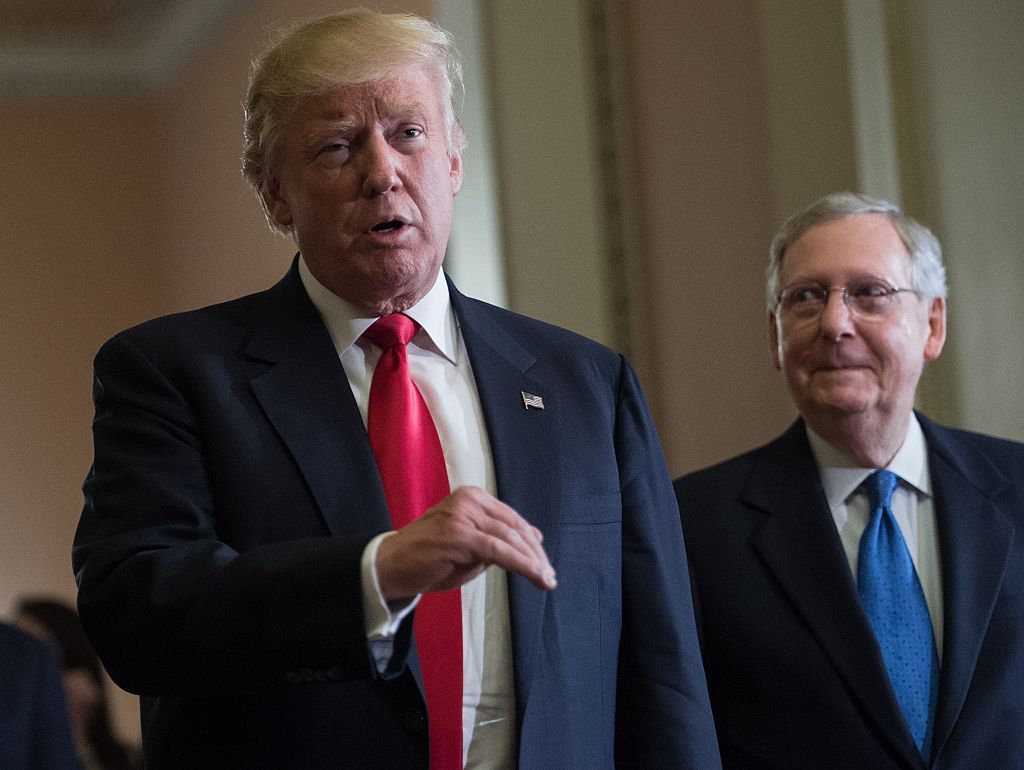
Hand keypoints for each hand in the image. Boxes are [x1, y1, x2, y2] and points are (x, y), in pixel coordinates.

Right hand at [375, 486, 555, 599]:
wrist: (390, 566)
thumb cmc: (427, 558)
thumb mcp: (469, 547)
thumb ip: (496, 540)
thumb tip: (531, 540)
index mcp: (472, 498)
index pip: (511, 519)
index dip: (532, 542)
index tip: (545, 563)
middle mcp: (469, 500)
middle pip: (515, 527)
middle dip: (536, 554)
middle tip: (549, 576)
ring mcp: (463, 515)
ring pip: (510, 538)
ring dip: (533, 561)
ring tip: (545, 579)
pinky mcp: (459, 534)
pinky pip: (499, 550)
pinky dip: (521, 564)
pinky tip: (535, 576)